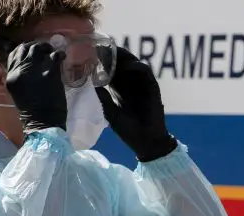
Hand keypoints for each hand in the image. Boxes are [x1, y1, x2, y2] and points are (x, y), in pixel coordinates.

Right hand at [5, 42, 67, 131]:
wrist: (43, 121)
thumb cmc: (32, 110)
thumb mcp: (19, 91)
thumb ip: (21, 76)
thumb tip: (29, 64)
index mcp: (11, 77)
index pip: (13, 54)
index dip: (23, 50)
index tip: (31, 52)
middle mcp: (20, 70)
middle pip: (24, 48)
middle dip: (34, 46)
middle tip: (43, 49)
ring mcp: (35, 69)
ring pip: (38, 48)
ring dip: (46, 47)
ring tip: (52, 52)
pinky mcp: (50, 71)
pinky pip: (54, 55)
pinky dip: (59, 54)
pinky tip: (62, 57)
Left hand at [95, 47, 176, 161]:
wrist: (145, 141)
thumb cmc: (127, 130)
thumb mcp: (110, 113)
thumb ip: (103, 98)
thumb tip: (91, 83)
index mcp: (118, 88)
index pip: (109, 69)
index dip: (102, 61)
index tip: (91, 53)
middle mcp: (130, 83)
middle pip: (121, 63)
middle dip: (112, 54)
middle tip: (101, 47)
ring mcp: (141, 84)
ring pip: (133, 63)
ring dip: (124, 56)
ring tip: (113, 52)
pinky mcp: (152, 88)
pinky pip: (146, 73)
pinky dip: (138, 67)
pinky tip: (129, 65)